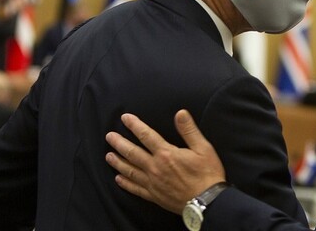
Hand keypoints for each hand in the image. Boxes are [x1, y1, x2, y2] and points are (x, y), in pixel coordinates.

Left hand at [105, 109, 225, 212]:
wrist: (207, 201)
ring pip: (130, 170)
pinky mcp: (154, 195)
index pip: (147, 136)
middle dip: (119, 143)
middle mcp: (155, 168)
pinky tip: (118, 179)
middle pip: (132, 153)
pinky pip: (135, 188)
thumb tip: (180, 113)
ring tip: (108, 155)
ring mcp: (153, 183)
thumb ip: (189, 130)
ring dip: (118, 162)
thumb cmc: (207, 174)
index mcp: (166, 154)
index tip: (125, 118)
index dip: (135, 125)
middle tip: (109, 136)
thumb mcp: (203, 148)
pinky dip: (125, 183)